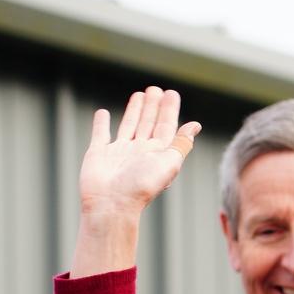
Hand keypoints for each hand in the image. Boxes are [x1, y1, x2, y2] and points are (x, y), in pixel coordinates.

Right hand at [79, 86, 199, 218]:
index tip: (171, 93)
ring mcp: (119, 152)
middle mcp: (140, 151)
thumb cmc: (142, 186)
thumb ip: (181, 144)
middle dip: (153, 106)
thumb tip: (195, 126)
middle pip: (149, 123)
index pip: (166, 126)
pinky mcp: (98, 153)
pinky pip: (100, 134)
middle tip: (155, 90)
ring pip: (129, 125)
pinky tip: (103, 112)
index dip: (170, 110)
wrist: (112, 203)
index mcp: (158, 153)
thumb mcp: (169, 163)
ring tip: (139, 94)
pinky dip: (101, 123)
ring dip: (134, 110)